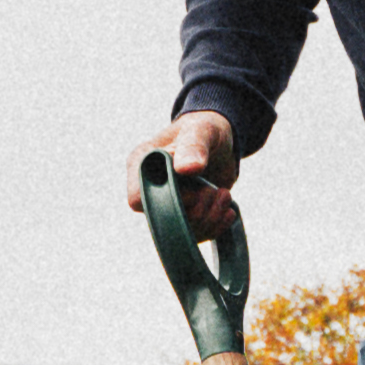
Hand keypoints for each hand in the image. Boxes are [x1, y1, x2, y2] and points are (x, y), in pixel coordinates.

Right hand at [126, 111, 243, 233]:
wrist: (221, 142)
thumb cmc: (205, 130)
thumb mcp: (202, 131)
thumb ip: (194, 146)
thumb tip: (187, 168)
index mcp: (142, 164)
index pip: (137, 199)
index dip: (166, 200)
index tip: (191, 187)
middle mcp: (150, 188)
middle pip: (163, 220)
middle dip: (195, 211)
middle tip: (215, 192)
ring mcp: (167, 204)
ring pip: (181, 231)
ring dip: (209, 218)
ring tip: (224, 195)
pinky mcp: (185, 215)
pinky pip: (196, 234)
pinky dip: (215, 226)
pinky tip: (227, 209)